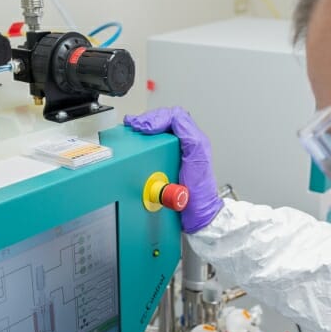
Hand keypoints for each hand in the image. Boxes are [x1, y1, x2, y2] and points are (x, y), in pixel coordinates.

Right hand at [124, 107, 223, 232]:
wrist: (195, 215)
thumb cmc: (199, 190)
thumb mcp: (197, 154)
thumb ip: (187, 132)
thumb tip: (172, 118)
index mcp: (192, 139)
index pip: (173, 116)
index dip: (155, 117)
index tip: (142, 127)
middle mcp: (183, 145)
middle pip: (162, 122)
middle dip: (145, 121)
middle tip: (132, 125)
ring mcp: (173, 155)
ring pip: (156, 134)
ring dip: (142, 131)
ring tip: (131, 131)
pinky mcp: (164, 165)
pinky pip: (151, 148)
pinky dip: (141, 144)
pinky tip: (135, 146)